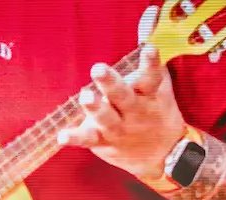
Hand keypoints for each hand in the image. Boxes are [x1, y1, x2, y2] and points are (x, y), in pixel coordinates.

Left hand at [54, 9, 186, 183]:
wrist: (163, 154)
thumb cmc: (155, 110)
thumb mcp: (158, 85)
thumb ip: (147, 57)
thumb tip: (148, 19)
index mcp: (149, 94)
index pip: (151, 76)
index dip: (150, 63)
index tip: (148, 49)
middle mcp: (134, 112)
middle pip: (123, 97)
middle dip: (111, 83)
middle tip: (98, 69)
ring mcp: (119, 129)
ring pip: (106, 119)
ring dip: (95, 109)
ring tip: (85, 97)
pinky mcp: (104, 142)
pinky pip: (88, 140)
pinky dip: (74, 138)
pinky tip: (61, 136)